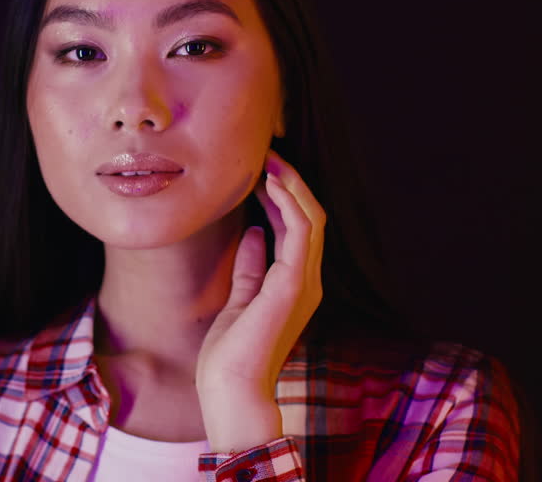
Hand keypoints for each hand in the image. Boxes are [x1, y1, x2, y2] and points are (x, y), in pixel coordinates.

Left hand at [195, 148, 324, 452]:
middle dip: (291, 181)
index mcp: (296, 284)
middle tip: (267, 153)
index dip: (284, 195)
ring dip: (291, 184)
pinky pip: (300, 232)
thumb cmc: (231, 354)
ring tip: (269, 159)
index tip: (261, 170)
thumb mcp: (240, 299)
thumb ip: (251, 267)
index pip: (299, 228)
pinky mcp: (294, 284)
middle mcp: (307, 280)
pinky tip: (271, 183)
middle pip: (311, 216)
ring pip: (311, 218)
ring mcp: (304, 282)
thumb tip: (254, 232)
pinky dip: (289, 203)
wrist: (231, 388)